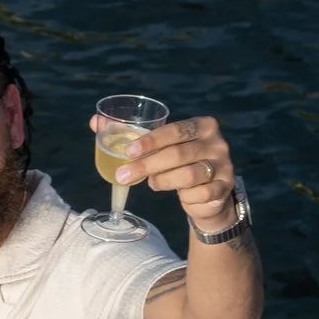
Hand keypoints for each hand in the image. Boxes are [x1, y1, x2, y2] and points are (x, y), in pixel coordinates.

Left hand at [101, 113, 238, 232]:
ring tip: (151, 183)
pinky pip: (200, 194)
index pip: (176, 130)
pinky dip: (184, 196)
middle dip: (147, 165)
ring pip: (189, 174)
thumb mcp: (160, 148)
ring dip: (162, 181)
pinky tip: (178, 194)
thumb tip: (94, 122)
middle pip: (178, 154)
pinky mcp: (224, 188)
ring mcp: (224, 165)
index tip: (128, 151)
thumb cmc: (178, 163)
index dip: (151, 140)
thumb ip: (131, 134)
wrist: (209, 193)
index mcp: (203, 125)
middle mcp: (217, 143)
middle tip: (123, 175)